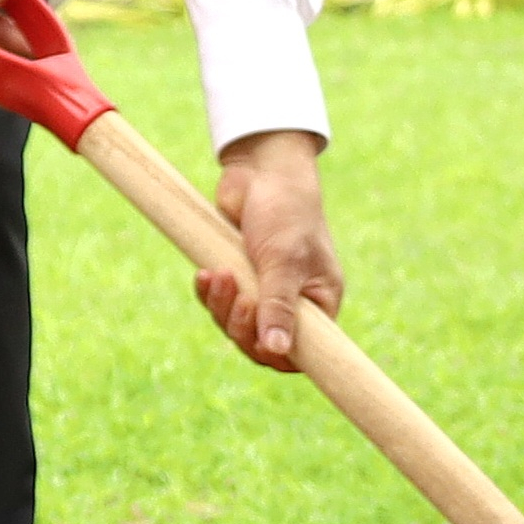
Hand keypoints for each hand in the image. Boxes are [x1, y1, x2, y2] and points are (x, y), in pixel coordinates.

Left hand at [197, 128, 339, 370]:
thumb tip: (276, 351)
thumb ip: (278, 305)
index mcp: (319, 303)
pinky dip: (209, 292)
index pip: (301, 352)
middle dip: (241, 324)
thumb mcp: (283, 260)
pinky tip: (203, 274)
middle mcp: (293, 300)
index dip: (275, 354)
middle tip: (237, 294)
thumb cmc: (286, 211)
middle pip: (259, 342)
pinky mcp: (236, 274)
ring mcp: (262, 288)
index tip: (257, 340)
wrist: (262, 169)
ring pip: (234, 323)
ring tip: (218, 274)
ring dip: (221, 306)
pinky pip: (218, 301)